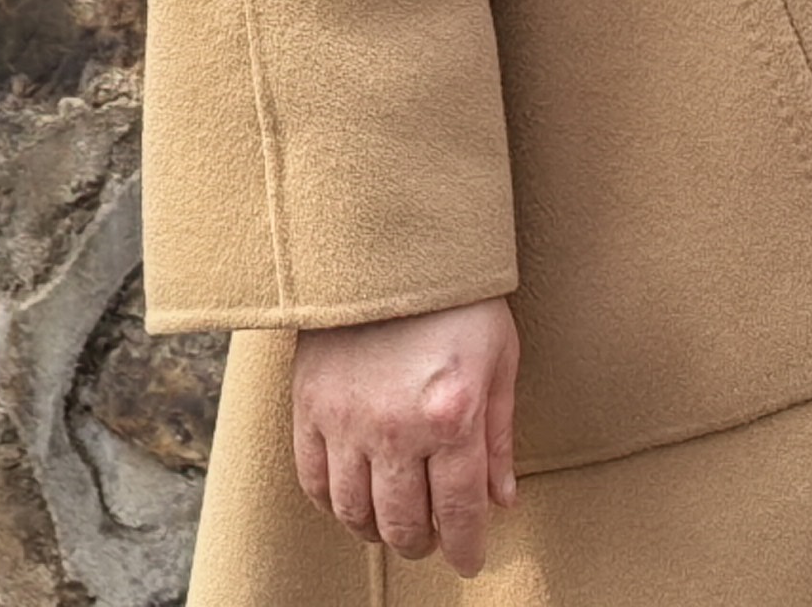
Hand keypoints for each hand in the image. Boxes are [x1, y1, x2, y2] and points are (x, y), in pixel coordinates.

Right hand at [292, 299, 519, 573]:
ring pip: (355, 512)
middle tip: (433, 540)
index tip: (470, 562)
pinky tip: (354, 501)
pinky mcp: (309, 407)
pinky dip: (334, 504)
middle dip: (423, 542)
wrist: (393, 248)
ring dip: (377, 531)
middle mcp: (395, 427)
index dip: (466, 546)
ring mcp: (346, 420)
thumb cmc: (459, 300)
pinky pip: (314, 481)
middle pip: (402, 521)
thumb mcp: (500, 359)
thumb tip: (501, 500)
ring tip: (395, 525)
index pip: (459, 509)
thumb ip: (500, 436)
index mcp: (452, 415)